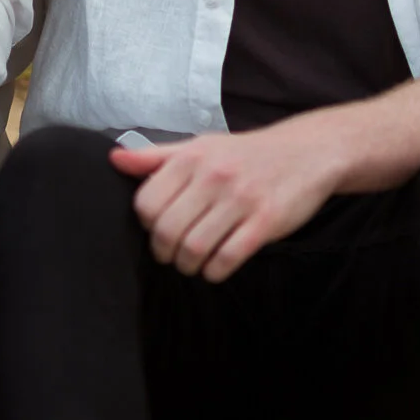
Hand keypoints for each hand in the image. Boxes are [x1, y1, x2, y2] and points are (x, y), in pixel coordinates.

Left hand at [108, 114, 345, 280]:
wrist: (306, 152)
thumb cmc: (245, 154)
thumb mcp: (200, 146)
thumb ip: (156, 157)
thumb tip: (114, 159)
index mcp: (192, 157)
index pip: (147, 203)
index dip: (147, 224)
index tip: (158, 228)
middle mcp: (213, 177)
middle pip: (167, 231)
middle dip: (164, 252)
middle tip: (171, 254)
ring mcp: (240, 200)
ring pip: (195, 249)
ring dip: (188, 266)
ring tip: (192, 263)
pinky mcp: (266, 222)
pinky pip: (228, 259)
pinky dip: (214, 272)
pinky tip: (215, 268)